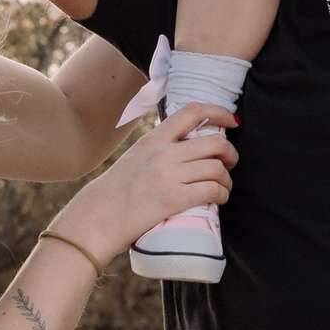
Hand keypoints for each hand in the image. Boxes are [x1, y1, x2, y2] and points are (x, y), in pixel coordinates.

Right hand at [53, 101, 235, 256]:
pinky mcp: (173, 199)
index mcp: (153, 139)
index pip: (192, 112)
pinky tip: (218, 199)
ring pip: (217, 168)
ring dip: (226, 179)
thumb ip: (159, 150)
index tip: (232, 120)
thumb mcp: (135, 158)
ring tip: (223, 187)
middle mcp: (162, 153)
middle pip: (215, 142)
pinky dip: (222, 195)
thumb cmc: (115, 193)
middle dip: (230, 153)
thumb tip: (186, 148)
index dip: (219, 112)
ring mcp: (168, 175)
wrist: (97, 217)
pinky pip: (212, 190)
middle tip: (230, 163)